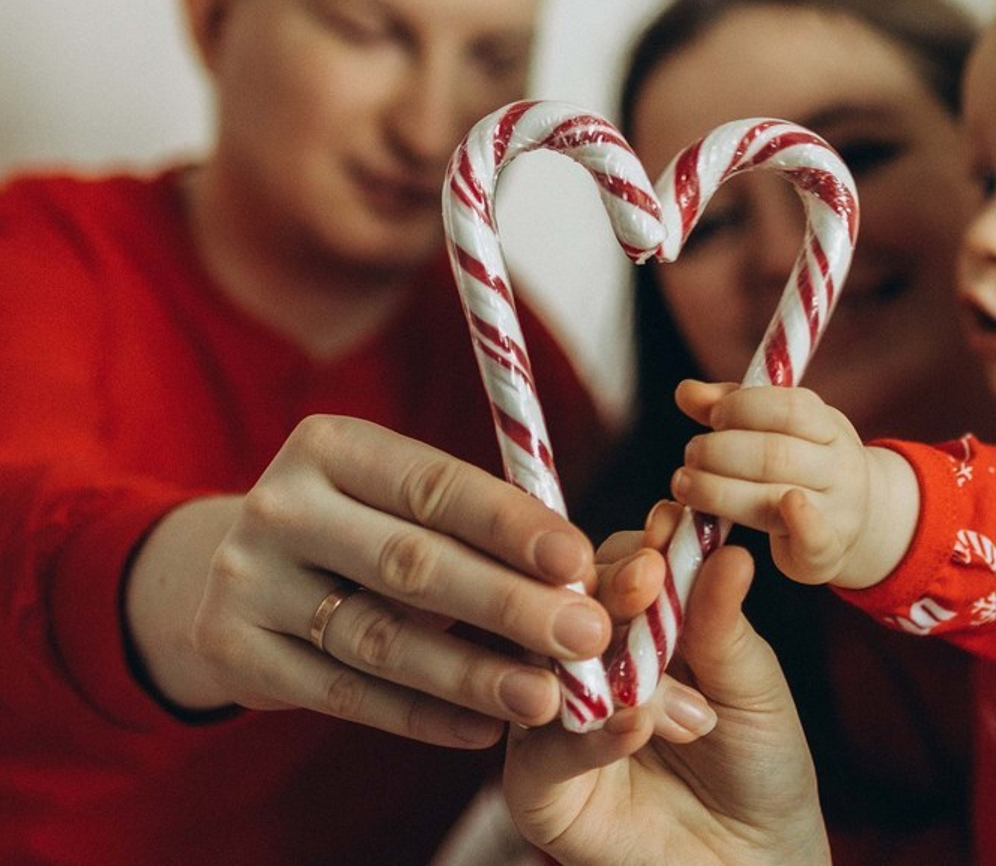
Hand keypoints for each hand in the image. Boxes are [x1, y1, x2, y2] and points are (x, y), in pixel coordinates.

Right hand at [125, 414, 619, 746]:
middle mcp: (278, 505)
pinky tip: (482, 728)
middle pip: (409, 562)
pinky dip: (421, 715)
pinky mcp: (234, 652)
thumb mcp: (394, 497)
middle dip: (507, 603)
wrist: (235, 573)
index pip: (432, 485)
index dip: (509, 524)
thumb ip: (471, 523)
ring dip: (471, 673)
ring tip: (543, 696)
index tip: (579, 559)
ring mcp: (246, 581)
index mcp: (329, 444)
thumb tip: (577, 573)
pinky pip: (344, 694)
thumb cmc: (358, 523)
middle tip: (584, 635)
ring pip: (378, 638)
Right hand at [504, 526, 830, 865]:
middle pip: (574, 600)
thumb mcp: (752, 685)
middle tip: (649, 582)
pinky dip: (589, 732)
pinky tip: (635, 726)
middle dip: (613, 587)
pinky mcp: (536, 786)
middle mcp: (586, 661)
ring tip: (660, 676)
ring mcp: (554, 717)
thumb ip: (723, 623)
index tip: (667, 528)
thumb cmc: (759, 765)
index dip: (642, 546)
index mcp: (633, 622)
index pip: (619, 563)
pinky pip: (541, 747)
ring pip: (550, 664)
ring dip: (607, 661)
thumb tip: (728, 549)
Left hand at [672, 380, 917, 589]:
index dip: (743, 408)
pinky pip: (813, 539)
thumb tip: (687, 392)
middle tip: (691, 454)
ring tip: (685, 484)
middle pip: (776, 454)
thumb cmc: (803, 463)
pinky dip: (793, 525)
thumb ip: (731, 405)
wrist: (859, 518)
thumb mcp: (778, 427)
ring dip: (719, 490)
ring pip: (776, 496)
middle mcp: (838, 466)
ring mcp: (838, 510)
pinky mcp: (826, 551)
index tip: (713, 418)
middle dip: (720, 452)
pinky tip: (750, 520)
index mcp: (827, 426)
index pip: (789, 408)